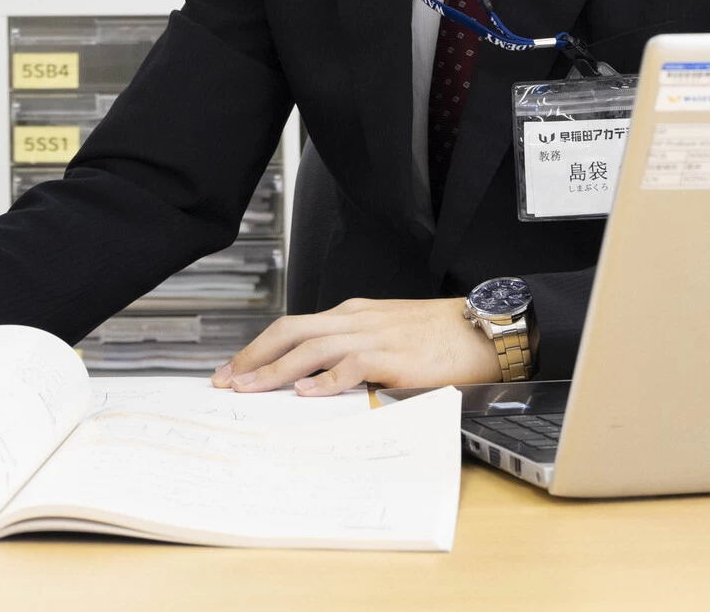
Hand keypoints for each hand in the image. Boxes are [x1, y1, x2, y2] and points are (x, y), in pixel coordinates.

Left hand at [210, 297, 497, 396]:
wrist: (483, 327)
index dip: (259, 348)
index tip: (235, 370)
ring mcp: (372, 334)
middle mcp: (354, 320)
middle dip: (253, 356)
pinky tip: (306, 394)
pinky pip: (351, 364)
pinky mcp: (393, 354)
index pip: (293, 327)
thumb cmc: (439, 336)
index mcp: (351, 315)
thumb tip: (320, 379)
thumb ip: (354, 350)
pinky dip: (325, 379)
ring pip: (310, 347)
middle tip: (226, 381)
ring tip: (250, 389)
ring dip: (275, 370)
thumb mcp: (387, 335)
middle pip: (289, 331)